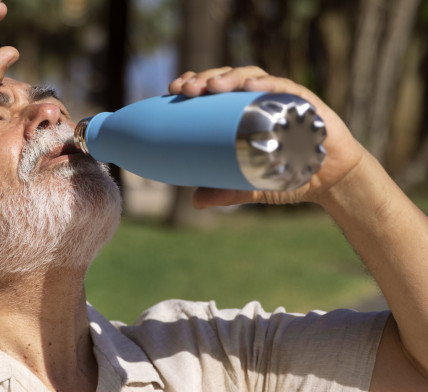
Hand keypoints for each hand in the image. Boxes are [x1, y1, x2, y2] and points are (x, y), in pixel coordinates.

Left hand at [167, 66, 366, 208]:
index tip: (173, 89)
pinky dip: (267, 85)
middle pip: (227, 78)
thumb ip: (226, 192)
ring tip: (212, 86)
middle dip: (204, 78)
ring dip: (230, 77)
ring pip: (252, 77)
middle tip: (186, 89)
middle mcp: (260, 100)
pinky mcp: (306, 102)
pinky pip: (285, 87)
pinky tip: (250, 86)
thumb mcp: (252, 185)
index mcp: (242, 112)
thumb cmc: (289, 175)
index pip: (214, 90)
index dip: (194, 82)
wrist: (332, 181)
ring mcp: (282, 98)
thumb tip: (196, 201)